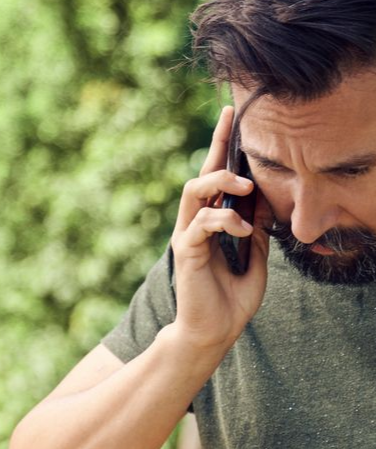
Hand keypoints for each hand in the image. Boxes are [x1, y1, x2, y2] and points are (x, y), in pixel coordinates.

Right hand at [170, 105, 270, 355]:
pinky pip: (203, 223)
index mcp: (210, 225)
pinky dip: (226, 220)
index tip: (232, 115)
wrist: (214, 333)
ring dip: (220, 182)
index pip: (215, 178)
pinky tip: (243, 231)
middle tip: (237, 129)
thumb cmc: (230, 303)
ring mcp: (188, 238)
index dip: (222, 145)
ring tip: (246, 185)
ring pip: (194, 191)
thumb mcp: (255, 259)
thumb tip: (262, 201)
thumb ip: (256, 230)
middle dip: (217, 148)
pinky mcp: (187, 253)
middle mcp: (195, 227)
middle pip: (200, 175)